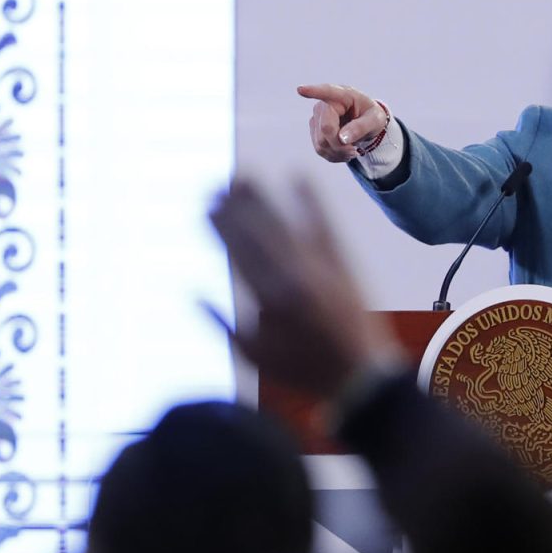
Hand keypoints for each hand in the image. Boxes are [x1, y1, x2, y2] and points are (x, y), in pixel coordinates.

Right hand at [208, 178, 402, 398]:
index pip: (237, 253)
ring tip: (245, 177)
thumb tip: (191, 292)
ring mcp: (320, 267)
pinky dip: (311, 201)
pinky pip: (324, 225)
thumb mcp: (252, 356)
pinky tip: (299, 177)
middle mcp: (292, 277)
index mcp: (267, 299)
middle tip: (218, 183)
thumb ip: (220, 323)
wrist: (359, 375)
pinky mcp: (343, 263)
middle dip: (236, 207)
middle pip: (258, 233)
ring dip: (264, 198)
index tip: (205, 207)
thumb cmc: (302, 370)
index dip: (220, 227)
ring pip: (285, 224)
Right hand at [299, 83, 388, 163]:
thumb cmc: (371, 116)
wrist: (366, 123)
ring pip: (321, 143)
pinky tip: (344, 152)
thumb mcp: (375, 120)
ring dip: (338, 153)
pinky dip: (334, 155)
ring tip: (352, 151)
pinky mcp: (314, 130)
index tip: (300, 89)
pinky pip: (320, 149)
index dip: (313, 91)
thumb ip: (360, 127)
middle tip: (355, 151)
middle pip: (325, 130)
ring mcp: (317, 117)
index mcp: (343, 95)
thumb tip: (342, 139)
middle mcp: (324, 104)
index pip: (327, 92)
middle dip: (340, 146)